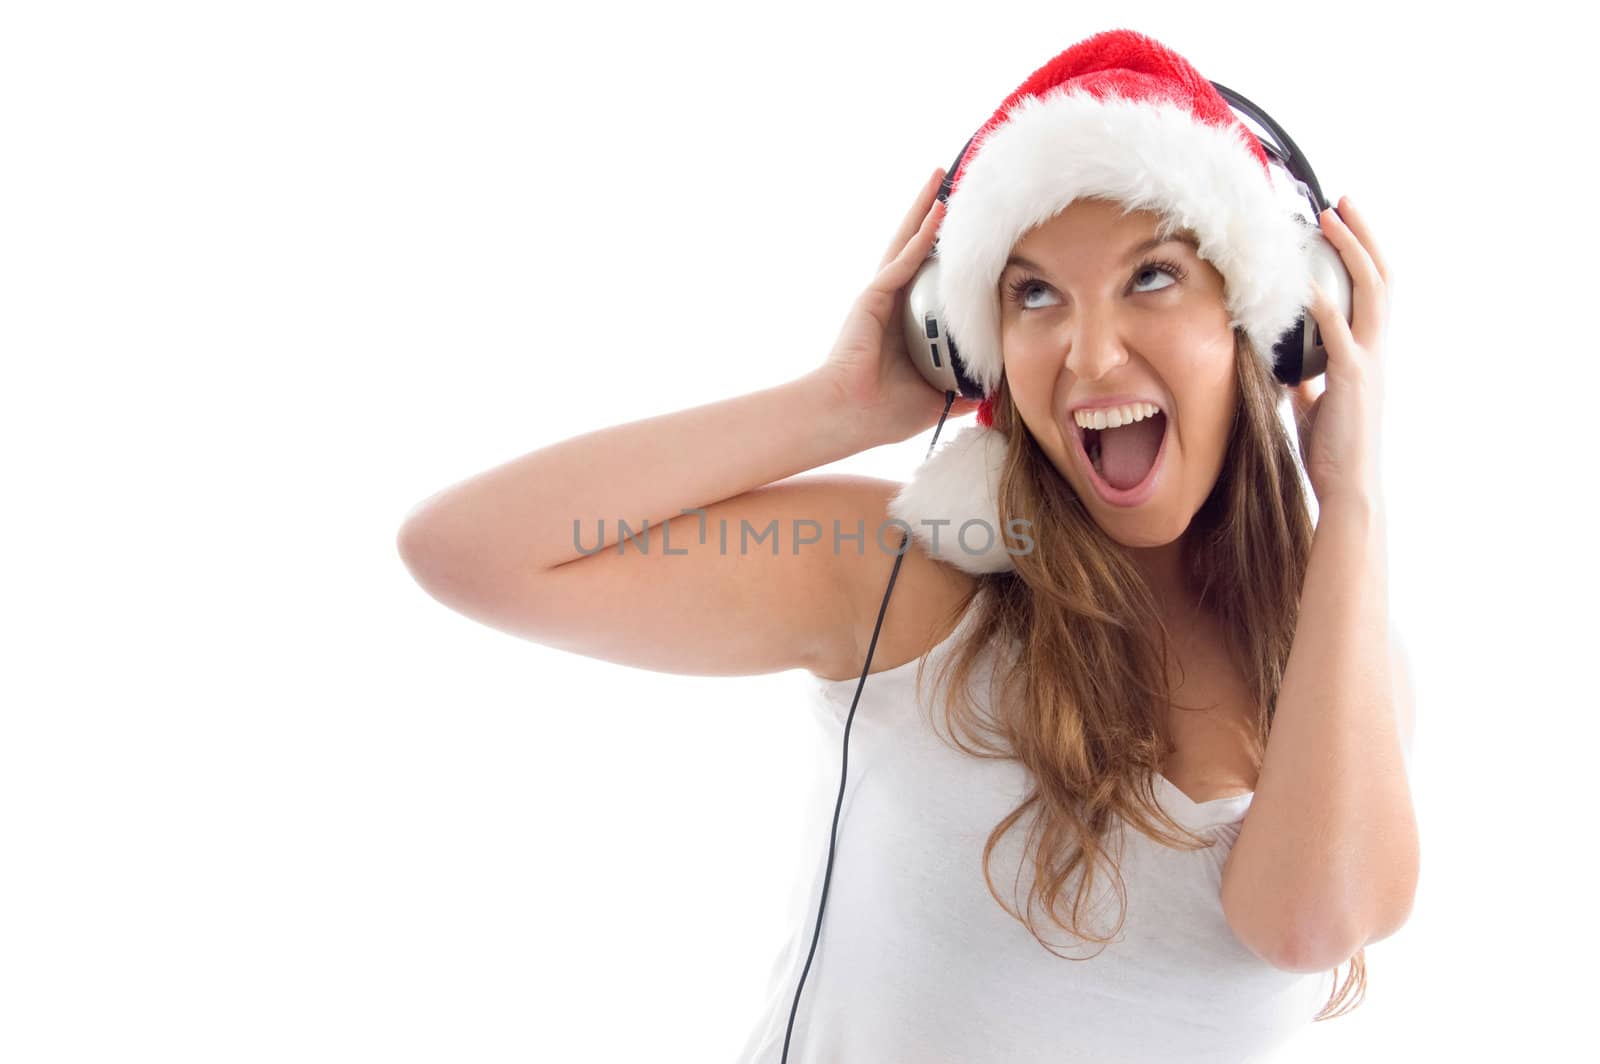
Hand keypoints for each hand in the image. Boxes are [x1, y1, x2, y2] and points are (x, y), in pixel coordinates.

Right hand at [817, 167, 983, 446]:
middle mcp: (893, 302)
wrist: (848, 418)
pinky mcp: (873, 298)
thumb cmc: (880, 413)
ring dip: (925, 209)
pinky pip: (903, 262)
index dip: (948, 252)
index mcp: (906, 323)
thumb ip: (961, 390)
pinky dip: (921, 238)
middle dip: (935, 215)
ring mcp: (881, 296)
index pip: (933, 278)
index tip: (970, 228)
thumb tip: (990, 391)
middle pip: (919, 248)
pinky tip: (936, 214)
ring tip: (943, 177)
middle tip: (955, 183)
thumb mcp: (935, 398)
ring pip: (908, 243)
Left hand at [1288, 196, 1390, 514]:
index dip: (1360, 253)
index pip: (1372, 290)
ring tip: (1329, 218)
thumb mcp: (1317, 406)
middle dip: (1362, 234)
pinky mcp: (1351, 378)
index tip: (1340, 222)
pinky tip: (1304, 282)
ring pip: (1371, 291)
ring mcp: (1367, 361)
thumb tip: (1293, 370)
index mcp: (1368, 353)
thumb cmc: (1333, 451)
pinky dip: (1323, 302)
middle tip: (1341, 200)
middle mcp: (1375, 349)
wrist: (1348, 488)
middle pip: (1380, 276)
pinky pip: (1338, 331)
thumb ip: (1311, 382)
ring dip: (1350, 250)